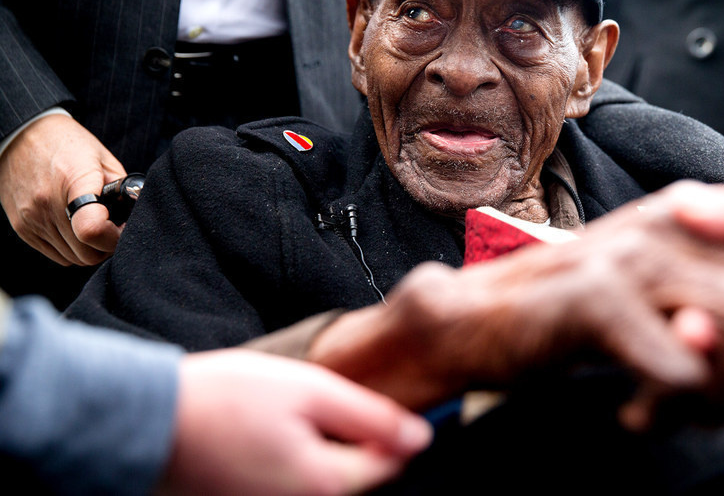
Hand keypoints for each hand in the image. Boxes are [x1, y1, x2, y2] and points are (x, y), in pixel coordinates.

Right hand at [0, 114, 125, 264]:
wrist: (22, 136)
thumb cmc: (68, 144)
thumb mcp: (102, 159)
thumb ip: (120, 190)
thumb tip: (135, 216)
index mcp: (74, 181)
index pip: (92, 229)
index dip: (114, 237)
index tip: (123, 228)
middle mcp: (48, 203)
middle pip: (86, 252)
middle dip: (107, 246)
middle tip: (114, 229)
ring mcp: (32, 218)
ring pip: (73, 258)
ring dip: (90, 249)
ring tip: (95, 226)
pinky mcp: (22, 227)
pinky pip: (56, 254)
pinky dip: (71, 248)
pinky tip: (77, 228)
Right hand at [159, 349, 432, 495]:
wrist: (150, 420)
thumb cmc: (226, 398)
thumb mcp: (309, 389)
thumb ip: (370, 416)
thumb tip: (420, 437)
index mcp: (325, 483)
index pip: (391, 466)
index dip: (395, 431)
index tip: (378, 407)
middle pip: (359, 480)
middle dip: (357, 443)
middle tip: (325, 406)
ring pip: (326, 483)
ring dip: (327, 454)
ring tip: (288, 419)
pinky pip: (294, 489)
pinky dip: (297, 465)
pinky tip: (273, 437)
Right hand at [308, 191, 723, 425]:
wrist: (475, 319)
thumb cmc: (573, 314)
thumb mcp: (660, 298)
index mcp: (695, 218)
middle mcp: (674, 221)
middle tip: (706, 404)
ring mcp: (635, 253)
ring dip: (722, 396)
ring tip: (670, 408)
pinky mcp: (599, 295)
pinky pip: (685, 373)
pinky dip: (668, 412)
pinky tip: (633, 416)